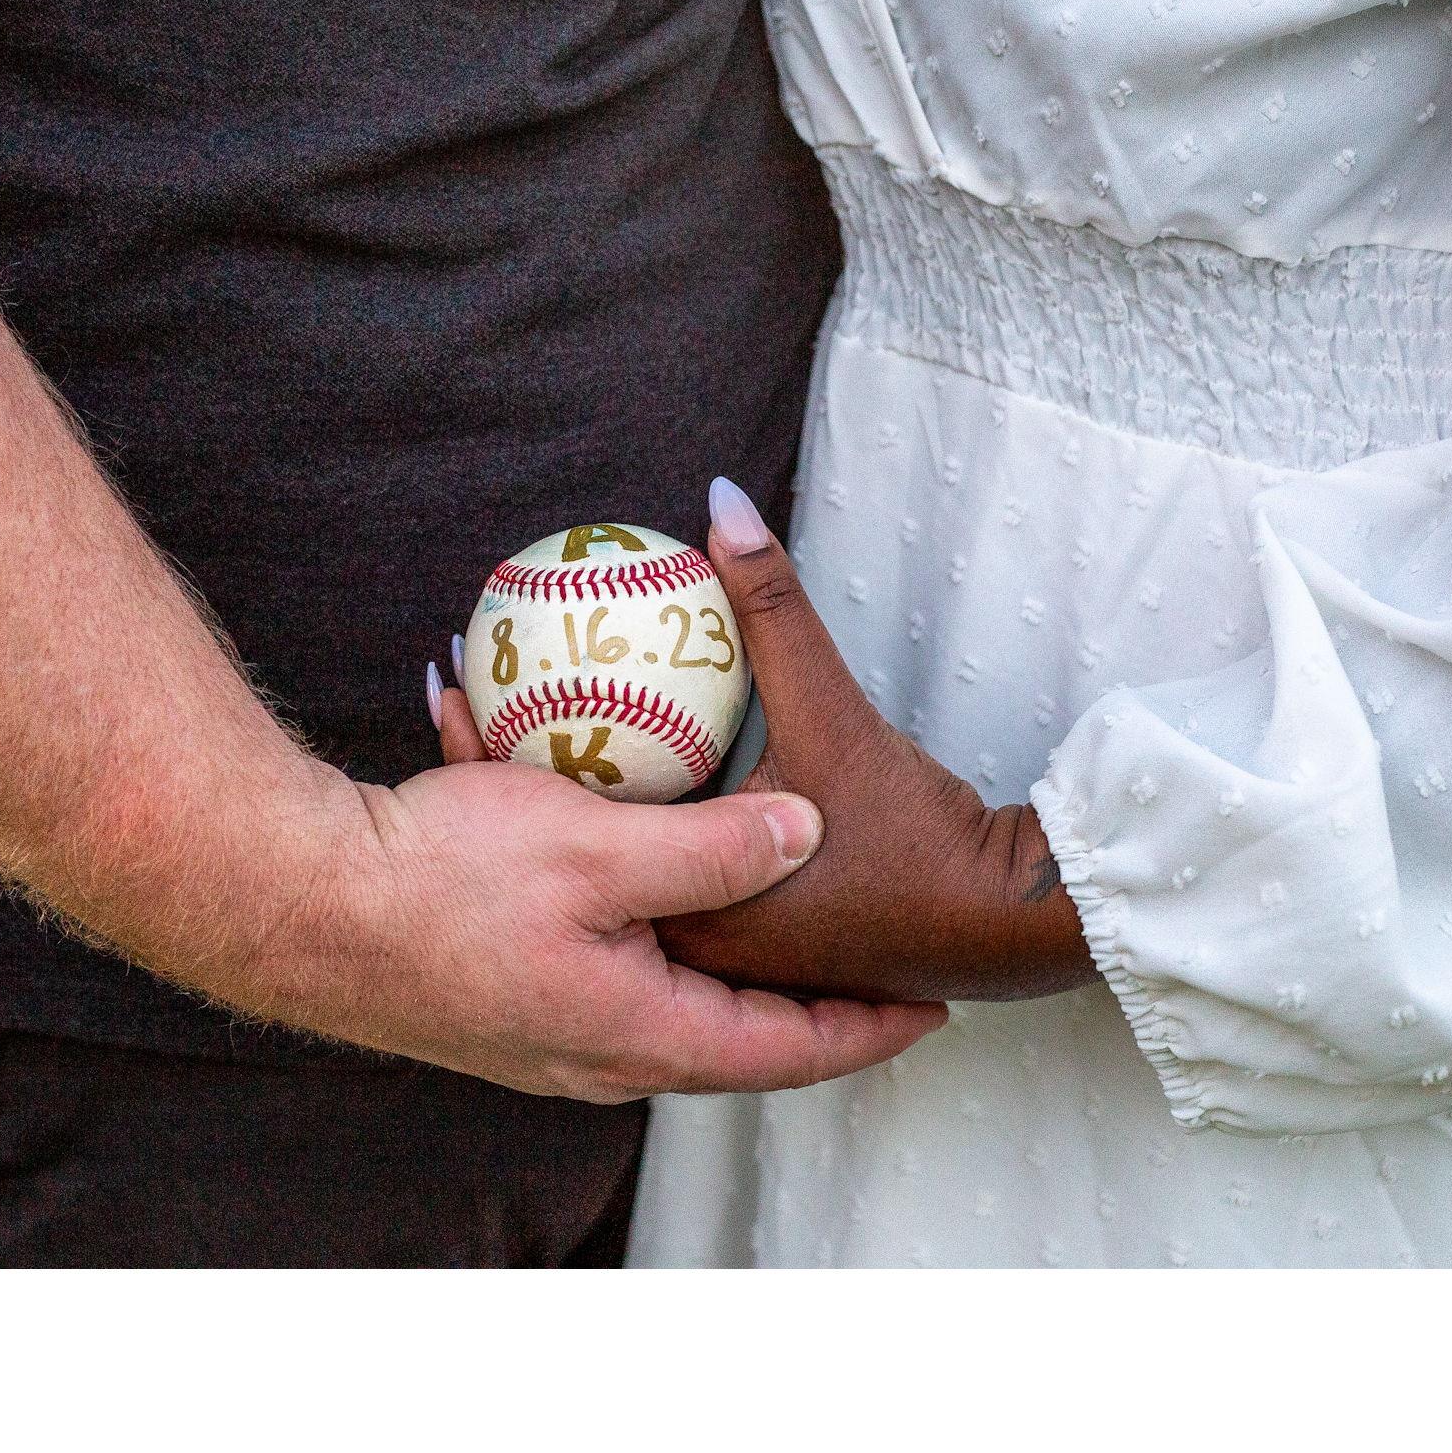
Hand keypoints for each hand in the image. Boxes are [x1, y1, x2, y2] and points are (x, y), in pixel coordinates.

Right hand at [281, 731, 946, 1101]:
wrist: (301, 905)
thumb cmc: (442, 880)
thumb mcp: (599, 846)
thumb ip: (716, 847)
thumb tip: (808, 834)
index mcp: (644, 1034)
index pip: (794, 1051)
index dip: (870, 1027)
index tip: (930, 1003)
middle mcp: (603, 1055)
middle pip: (738, 1034)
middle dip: (809, 999)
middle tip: (869, 957)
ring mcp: (550, 1033)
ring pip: (669, 992)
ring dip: (721, 948)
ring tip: (768, 896)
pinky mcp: (507, 994)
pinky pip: (600, 958)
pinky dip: (633, 912)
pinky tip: (620, 843)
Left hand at [434, 482, 1094, 1005]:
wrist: (1005, 918)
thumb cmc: (911, 835)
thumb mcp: (828, 718)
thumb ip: (772, 613)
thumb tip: (720, 501)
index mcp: (687, 911)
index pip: (557, 825)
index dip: (494, 780)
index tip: (446, 726)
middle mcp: (688, 944)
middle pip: (580, 853)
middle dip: (507, 785)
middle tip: (455, 716)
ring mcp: (722, 950)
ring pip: (614, 866)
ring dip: (554, 803)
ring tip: (491, 727)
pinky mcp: (755, 939)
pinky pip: (656, 870)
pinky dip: (619, 817)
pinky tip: (593, 751)